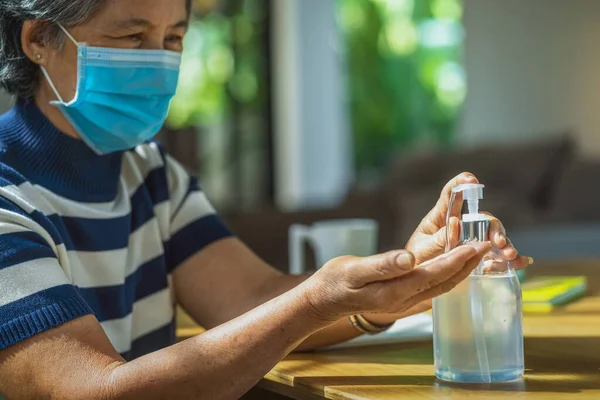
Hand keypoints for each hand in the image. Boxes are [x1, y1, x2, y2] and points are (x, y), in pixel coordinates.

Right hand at [303, 242, 490, 322]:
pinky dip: (448, 274)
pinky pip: (432, 287)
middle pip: (444, 282)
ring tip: (478, 253)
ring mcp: (404, 302)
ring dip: (462, 270)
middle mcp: (404, 300)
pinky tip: (454, 265)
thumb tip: (410, 258)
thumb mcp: (354, 270)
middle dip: (468, 265)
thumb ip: (383, 264)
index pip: (434, 275)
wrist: (324, 300)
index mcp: (395, 292)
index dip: (456, 260)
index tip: (476, 245)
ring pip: (441, 286)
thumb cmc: (336, 282)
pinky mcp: (402, 298)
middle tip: (488, 245)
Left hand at [405, 172, 531, 268]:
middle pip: (481, 218)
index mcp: (440, 219)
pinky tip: (519, 262)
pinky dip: (510, 259)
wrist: (417, 286)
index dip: (461, 184)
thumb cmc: (416, 263)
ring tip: (509, 255)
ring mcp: (471, 243)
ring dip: (505, 243)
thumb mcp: (423, 250)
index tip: (471, 179)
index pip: (451, 196)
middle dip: (493, 226)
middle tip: (497, 241)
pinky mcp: (478, 259)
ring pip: (492, 236)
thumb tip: (456, 223)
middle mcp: (459, 227)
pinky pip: (497, 257)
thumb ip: (439, 238)